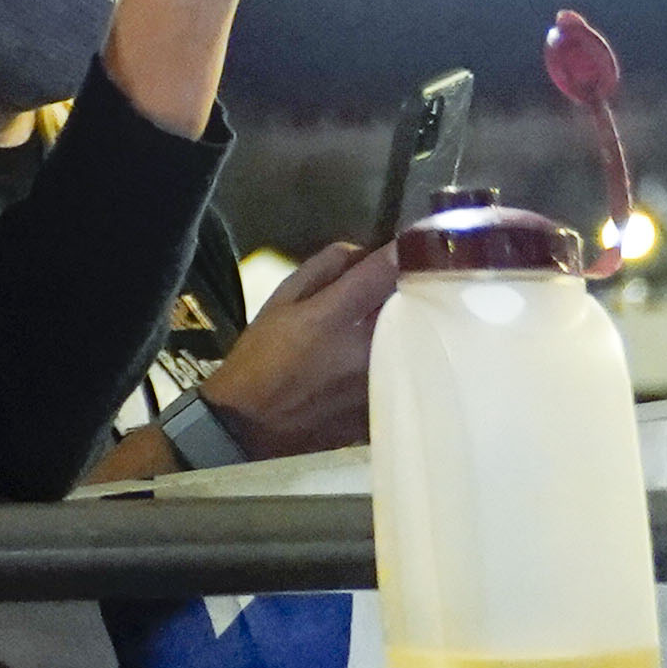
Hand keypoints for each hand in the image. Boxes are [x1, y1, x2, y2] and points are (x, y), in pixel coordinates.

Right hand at [195, 236, 402, 457]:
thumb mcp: (278, 302)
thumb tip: (358, 251)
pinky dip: (403, 360)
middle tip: (412, 279)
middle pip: (408, 308)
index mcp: (331, 318)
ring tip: (406, 319)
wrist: (251, 427)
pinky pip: (404, 374)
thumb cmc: (259, 358)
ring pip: (412, 342)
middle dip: (411, 290)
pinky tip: (394, 358)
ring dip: (412, 325)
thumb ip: (320, 270)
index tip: (416, 240)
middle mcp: (362, 350)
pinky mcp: (381, 408)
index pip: (381, 273)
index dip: (403, 252)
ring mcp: (376, 384)